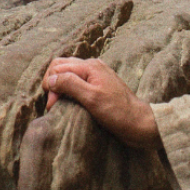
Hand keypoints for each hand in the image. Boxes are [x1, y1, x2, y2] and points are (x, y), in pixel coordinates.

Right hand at [43, 56, 160, 147]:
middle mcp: (92, 67)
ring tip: (60, 105)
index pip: (58, 66)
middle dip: (53, 83)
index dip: (51, 84)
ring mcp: (96, 76)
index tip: (53, 105)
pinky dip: (69, 90)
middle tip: (54, 105)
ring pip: (69, 74)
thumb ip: (71, 84)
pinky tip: (70, 102)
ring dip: (60, 87)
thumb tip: (51, 79)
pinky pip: (78, 82)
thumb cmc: (117, 112)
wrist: (139, 123)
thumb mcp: (92, 98)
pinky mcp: (98, 86)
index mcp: (90, 66)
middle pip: (62, 67)